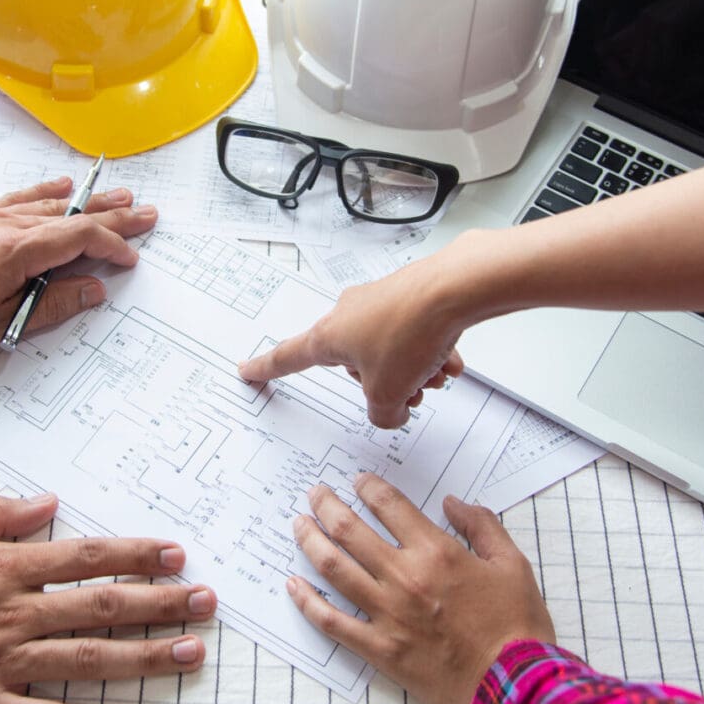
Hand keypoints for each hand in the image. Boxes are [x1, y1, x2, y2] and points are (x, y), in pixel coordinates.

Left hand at [0, 177, 157, 353]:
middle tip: (147, 213)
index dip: (111, 245)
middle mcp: (9, 226)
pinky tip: (64, 185)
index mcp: (18, 253)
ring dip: (90, 202)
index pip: (79, 239)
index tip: (130, 257)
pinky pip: (21, 197)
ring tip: (120, 196)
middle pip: (74, 216)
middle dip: (115, 215)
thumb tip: (91, 290)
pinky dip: (47, 191)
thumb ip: (51, 306)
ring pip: (52, 204)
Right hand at [0, 493, 216, 703]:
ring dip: (145, 656)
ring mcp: (4, 663)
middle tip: (205, 602)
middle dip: (160, 602)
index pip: (85, 557)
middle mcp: (14, 614)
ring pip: (90, 657)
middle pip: (102, 606)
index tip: (174, 554)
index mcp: (4, 568)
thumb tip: (45, 502)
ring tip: (190, 653)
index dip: (135, 554)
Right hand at [238, 257, 464, 428]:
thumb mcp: (388, 394)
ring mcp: (380, 301)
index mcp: (329, 336)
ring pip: (390, 351)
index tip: (248, 369)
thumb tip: (391, 410)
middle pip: (357, 364)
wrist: (455, 288)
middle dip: (384, 384)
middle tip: (408, 394)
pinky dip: (432, 352)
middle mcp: (349, 313)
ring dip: (413, 371)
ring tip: (435, 376)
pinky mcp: (409, 295)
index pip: (288, 357)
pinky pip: (414, 334)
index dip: (267, 369)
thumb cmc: (412, 330)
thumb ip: (382, 415)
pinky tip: (450, 361)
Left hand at [285, 475, 552, 703]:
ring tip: (299, 526)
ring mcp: (388, 615)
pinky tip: (293, 586)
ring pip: (334, 569)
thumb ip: (482, 526)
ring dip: (310, 542)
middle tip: (315, 494)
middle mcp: (404, 578)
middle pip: (350, 530)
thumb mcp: (513, 565)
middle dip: (326, 506)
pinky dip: (308, 602)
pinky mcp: (380, 650)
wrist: (514, 688)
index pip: (390, 506)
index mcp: (437, 552)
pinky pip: (333, 622)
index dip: (369, 488)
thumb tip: (454, 503)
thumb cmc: (518, 628)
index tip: (358, 482)